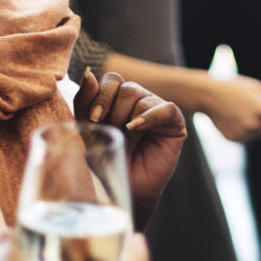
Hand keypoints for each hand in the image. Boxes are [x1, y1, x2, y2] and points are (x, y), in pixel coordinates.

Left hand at [74, 70, 185, 223]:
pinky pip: (165, 108)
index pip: (111, 79)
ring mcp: (156, 108)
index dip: (100, 95)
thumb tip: (88, 73)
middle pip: (125, 87)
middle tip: (109, 131)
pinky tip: (136, 128)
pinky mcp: (174, 122)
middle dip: (112, 111)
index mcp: (118, 98)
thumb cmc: (107, 160)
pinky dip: (149, 117)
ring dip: (127, 120)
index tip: (94, 118)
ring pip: (140, 97)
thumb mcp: (89, 130)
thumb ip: (86, 102)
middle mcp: (138, 99)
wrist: (126, 188)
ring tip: (126, 140)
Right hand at [199, 73, 260, 142]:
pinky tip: (236, 118)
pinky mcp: (235, 140)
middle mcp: (254, 124)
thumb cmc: (236, 88)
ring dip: (258, 124)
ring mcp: (244, 134)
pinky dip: (247, 130)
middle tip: (254, 105)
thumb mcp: (257, 87)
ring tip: (242, 111)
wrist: (208, 95)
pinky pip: (249, 137)